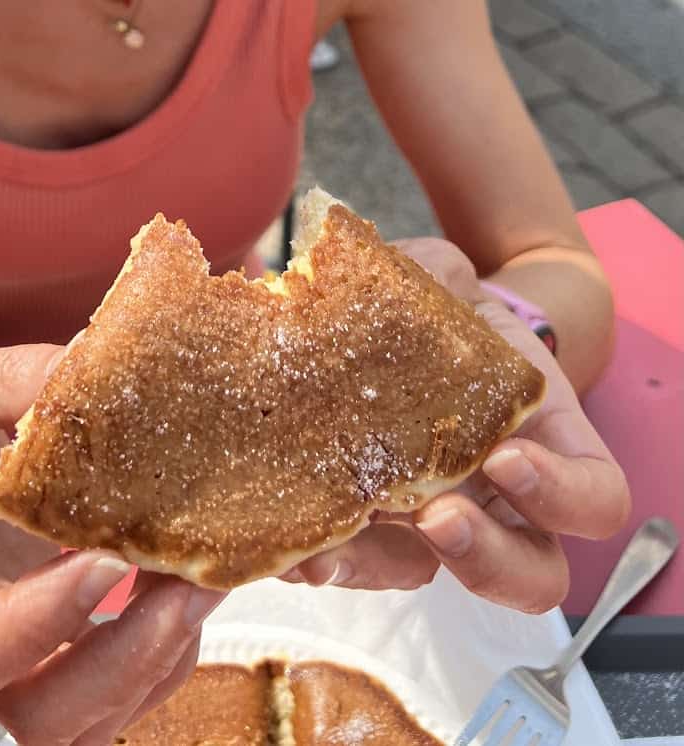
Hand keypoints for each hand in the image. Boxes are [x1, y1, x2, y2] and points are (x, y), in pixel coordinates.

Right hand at [0, 338, 222, 744]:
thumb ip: (5, 383)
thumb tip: (97, 370)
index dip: (31, 631)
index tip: (101, 558)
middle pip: (37, 719)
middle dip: (126, 659)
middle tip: (190, 583)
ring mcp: (14, 653)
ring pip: (88, 716)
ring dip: (159, 655)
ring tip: (205, 578)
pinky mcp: (56, 640)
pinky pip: (119, 686)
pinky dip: (165, 650)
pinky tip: (185, 582)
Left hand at [285, 238, 629, 612]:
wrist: (376, 329)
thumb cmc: (433, 309)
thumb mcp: (443, 283)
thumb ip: (442, 277)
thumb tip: (424, 280)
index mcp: (540, 441)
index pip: (595, 496)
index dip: (564, 494)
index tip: (505, 458)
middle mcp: (495, 498)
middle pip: (530, 574)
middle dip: (488, 558)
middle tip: (435, 515)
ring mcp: (429, 519)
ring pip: (427, 577)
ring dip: (382, 570)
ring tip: (332, 548)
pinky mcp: (367, 525)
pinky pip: (357, 563)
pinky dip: (327, 561)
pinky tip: (292, 546)